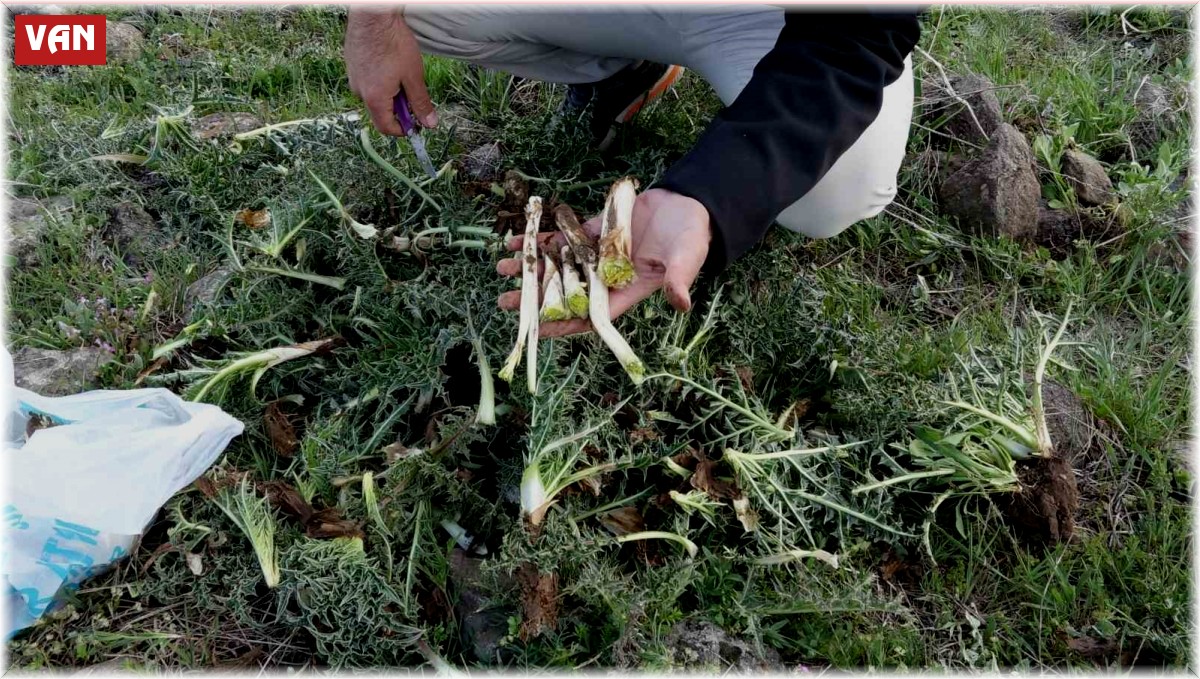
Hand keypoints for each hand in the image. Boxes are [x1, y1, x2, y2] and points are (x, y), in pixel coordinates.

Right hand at [344, 7, 437, 136]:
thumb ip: (421, 103)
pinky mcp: (351, 66)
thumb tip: (429, 124)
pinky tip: (389, 64)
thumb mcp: (414, 76)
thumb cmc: (394, 43)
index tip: (416, 123)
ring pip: (374, 96)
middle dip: (398, 108)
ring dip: (390, 93)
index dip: (403, 129)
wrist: (374, 15)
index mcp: (375, 99)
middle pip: (380, 113)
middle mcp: (360, 92)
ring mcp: (353, 78)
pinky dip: (380, 80)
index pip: (386, 128)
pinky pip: (367, 82)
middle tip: (412, 91)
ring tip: (401, 73)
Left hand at [497, 188, 711, 336]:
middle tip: (505, 301)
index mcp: (627, 291)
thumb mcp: (687, 258)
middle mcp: (606, 277)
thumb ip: (680, 280)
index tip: (537, 330)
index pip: (590, 316)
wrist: (688, 204)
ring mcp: (597, 254)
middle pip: (564, 293)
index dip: (564, 325)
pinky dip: (540, 239)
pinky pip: (562, 238)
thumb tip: (681, 303)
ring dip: (530, 268)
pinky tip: (517, 239)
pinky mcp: (593, 231)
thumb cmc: (691, 236)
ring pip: (557, 266)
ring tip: (502, 268)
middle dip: (534, 299)